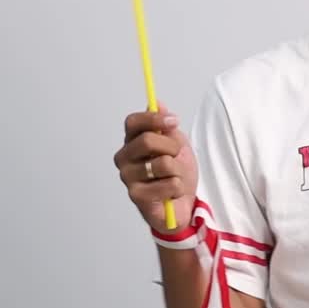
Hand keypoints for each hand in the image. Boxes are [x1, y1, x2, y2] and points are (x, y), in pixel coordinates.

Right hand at [113, 103, 197, 232]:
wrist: (184, 203)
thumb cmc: (177, 173)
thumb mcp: (177, 145)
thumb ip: (166, 127)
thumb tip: (157, 104)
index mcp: (132, 141)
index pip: (133, 122)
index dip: (154, 119)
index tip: (175, 122)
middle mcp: (124, 157)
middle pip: (147, 140)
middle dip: (173, 147)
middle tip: (177, 157)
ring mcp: (128, 177)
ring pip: (163, 163)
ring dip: (178, 171)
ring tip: (174, 178)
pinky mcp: (136, 196)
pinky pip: (169, 183)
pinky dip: (178, 188)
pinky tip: (172, 193)